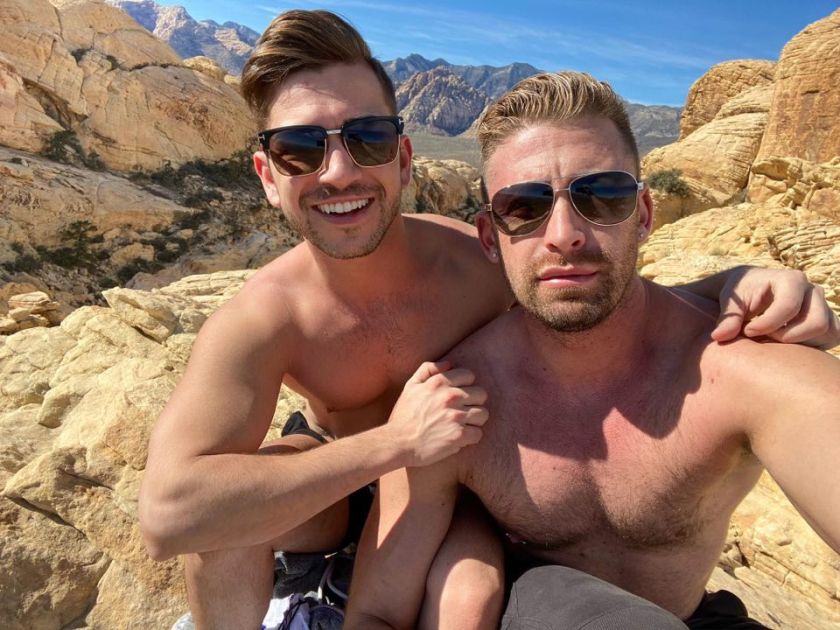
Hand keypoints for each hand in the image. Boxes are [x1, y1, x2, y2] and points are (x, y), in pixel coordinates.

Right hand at [387, 361, 488, 466]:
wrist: (397, 443)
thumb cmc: (403, 416)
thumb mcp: (410, 386)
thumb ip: (428, 369)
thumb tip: (449, 363)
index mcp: (439, 382)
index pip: (470, 376)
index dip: (466, 386)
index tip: (459, 397)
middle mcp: (450, 396)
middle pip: (481, 394)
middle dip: (473, 403)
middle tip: (462, 412)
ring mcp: (455, 416)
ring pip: (483, 414)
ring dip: (474, 421)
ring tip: (462, 425)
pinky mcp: (458, 435)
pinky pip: (478, 433)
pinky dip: (471, 437)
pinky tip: (460, 438)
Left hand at [712, 268, 839, 349]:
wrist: (752, 290)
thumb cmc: (741, 293)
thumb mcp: (731, 301)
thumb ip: (727, 318)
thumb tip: (719, 337)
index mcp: (791, 280)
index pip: (789, 307)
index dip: (767, 325)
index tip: (747, 331)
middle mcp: (812, 291)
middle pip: (815, 322)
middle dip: (787, 336)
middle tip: (764, 337)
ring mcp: (823, 306)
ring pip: (826, 332)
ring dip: (800, 341)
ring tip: (774, 338)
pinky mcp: (828, 321)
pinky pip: (832, 337)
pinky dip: (812, 345)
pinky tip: (789, 343)